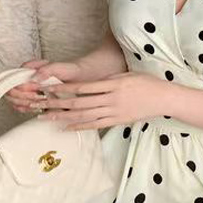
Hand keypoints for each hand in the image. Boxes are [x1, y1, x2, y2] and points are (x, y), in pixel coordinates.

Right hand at [4, 59, 82, 113]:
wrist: (77, 77)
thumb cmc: (68, 70)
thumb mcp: (58, 66)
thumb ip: (46, 69)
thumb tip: (35, 76)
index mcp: (28, 68)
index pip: (13, 79)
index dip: (21, 86)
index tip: (34, 89)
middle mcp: (25, 79)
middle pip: (11, 91)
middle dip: (22, 97)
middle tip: (37, 97)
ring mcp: (28, 89)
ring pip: (14, 100)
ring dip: (24, 104)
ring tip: (37, 102)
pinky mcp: (32, 98)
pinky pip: (21, 106)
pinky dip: (25, 109)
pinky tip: (33, 108)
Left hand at [34, 71, 168, 129]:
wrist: (163, 99)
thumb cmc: (145, 83)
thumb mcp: (125, 74)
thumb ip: (108, 79)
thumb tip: (88, 85)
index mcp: (113, 84)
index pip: (83, 87)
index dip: (65, 88)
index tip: (49, 88)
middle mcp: (111, 99)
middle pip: (79, 103)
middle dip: (57, 104)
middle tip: (39, 105)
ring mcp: (114, 112)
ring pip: (84, 116)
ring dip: (63, 117)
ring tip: (46, 117)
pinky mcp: (117, 121)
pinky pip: (95, 125)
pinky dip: (79, 126)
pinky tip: (66, 127)